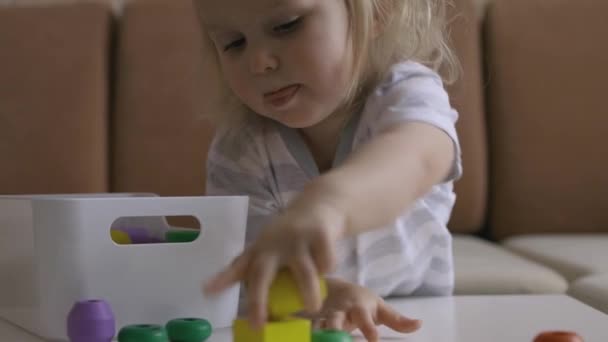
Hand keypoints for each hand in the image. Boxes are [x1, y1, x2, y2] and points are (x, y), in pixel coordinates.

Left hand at [203, 196, 346, 327]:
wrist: (318, 205)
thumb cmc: (292, 237)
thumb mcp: (272, 250)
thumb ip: (264, 274)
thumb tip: (265, 314)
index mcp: (259, 250)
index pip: (237, 267)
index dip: (221, 280)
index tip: (207, 291)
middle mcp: (272, 244)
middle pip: (262, 274)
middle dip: (258, 301)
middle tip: (258, 324)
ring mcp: (295, 238)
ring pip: (304, 272)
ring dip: (308, 293)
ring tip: (312, 308)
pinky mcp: (319, 234)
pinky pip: (325, 263)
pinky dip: (327, 270)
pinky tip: (325, 268)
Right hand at [313, 278, 420, 341]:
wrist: (333, 288)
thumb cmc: (362, 302)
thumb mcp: (380, 308)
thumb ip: (398, 320)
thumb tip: (420, 324)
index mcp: (359, 308)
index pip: (364, 319)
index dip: (368, 329)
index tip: (374, 340)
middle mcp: (339, 311)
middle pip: (336, 321)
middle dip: (335, 330)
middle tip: (337, 336)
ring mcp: (323, 317)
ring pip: (318, 325)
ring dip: (319, 334)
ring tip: (317, 338)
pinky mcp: (312, 321)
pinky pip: (309, 330)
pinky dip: (310, 335)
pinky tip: (310, 338)